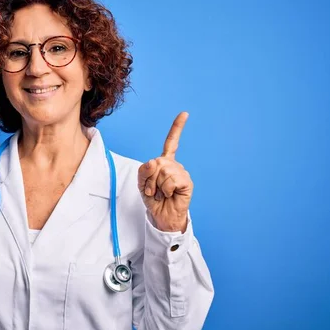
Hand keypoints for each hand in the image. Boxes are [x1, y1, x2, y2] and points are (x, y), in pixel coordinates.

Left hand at [138, 112, 193, 232]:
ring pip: (163, 171)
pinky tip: (169, 195)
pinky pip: (171, 180)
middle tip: (153, 190)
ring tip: (161, 193)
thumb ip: (144, 170)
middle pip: (156, 162)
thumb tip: (154, 162)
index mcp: (164, 162)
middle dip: (149, 178)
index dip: (177, 128)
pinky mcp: (187, 182)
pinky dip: (166, 189)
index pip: (171, 142)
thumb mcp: (142, 183)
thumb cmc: (153, 199)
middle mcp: (174, 165)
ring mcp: (181, 173)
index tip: (185, 114)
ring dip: (156, 186)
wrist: (161, 215)